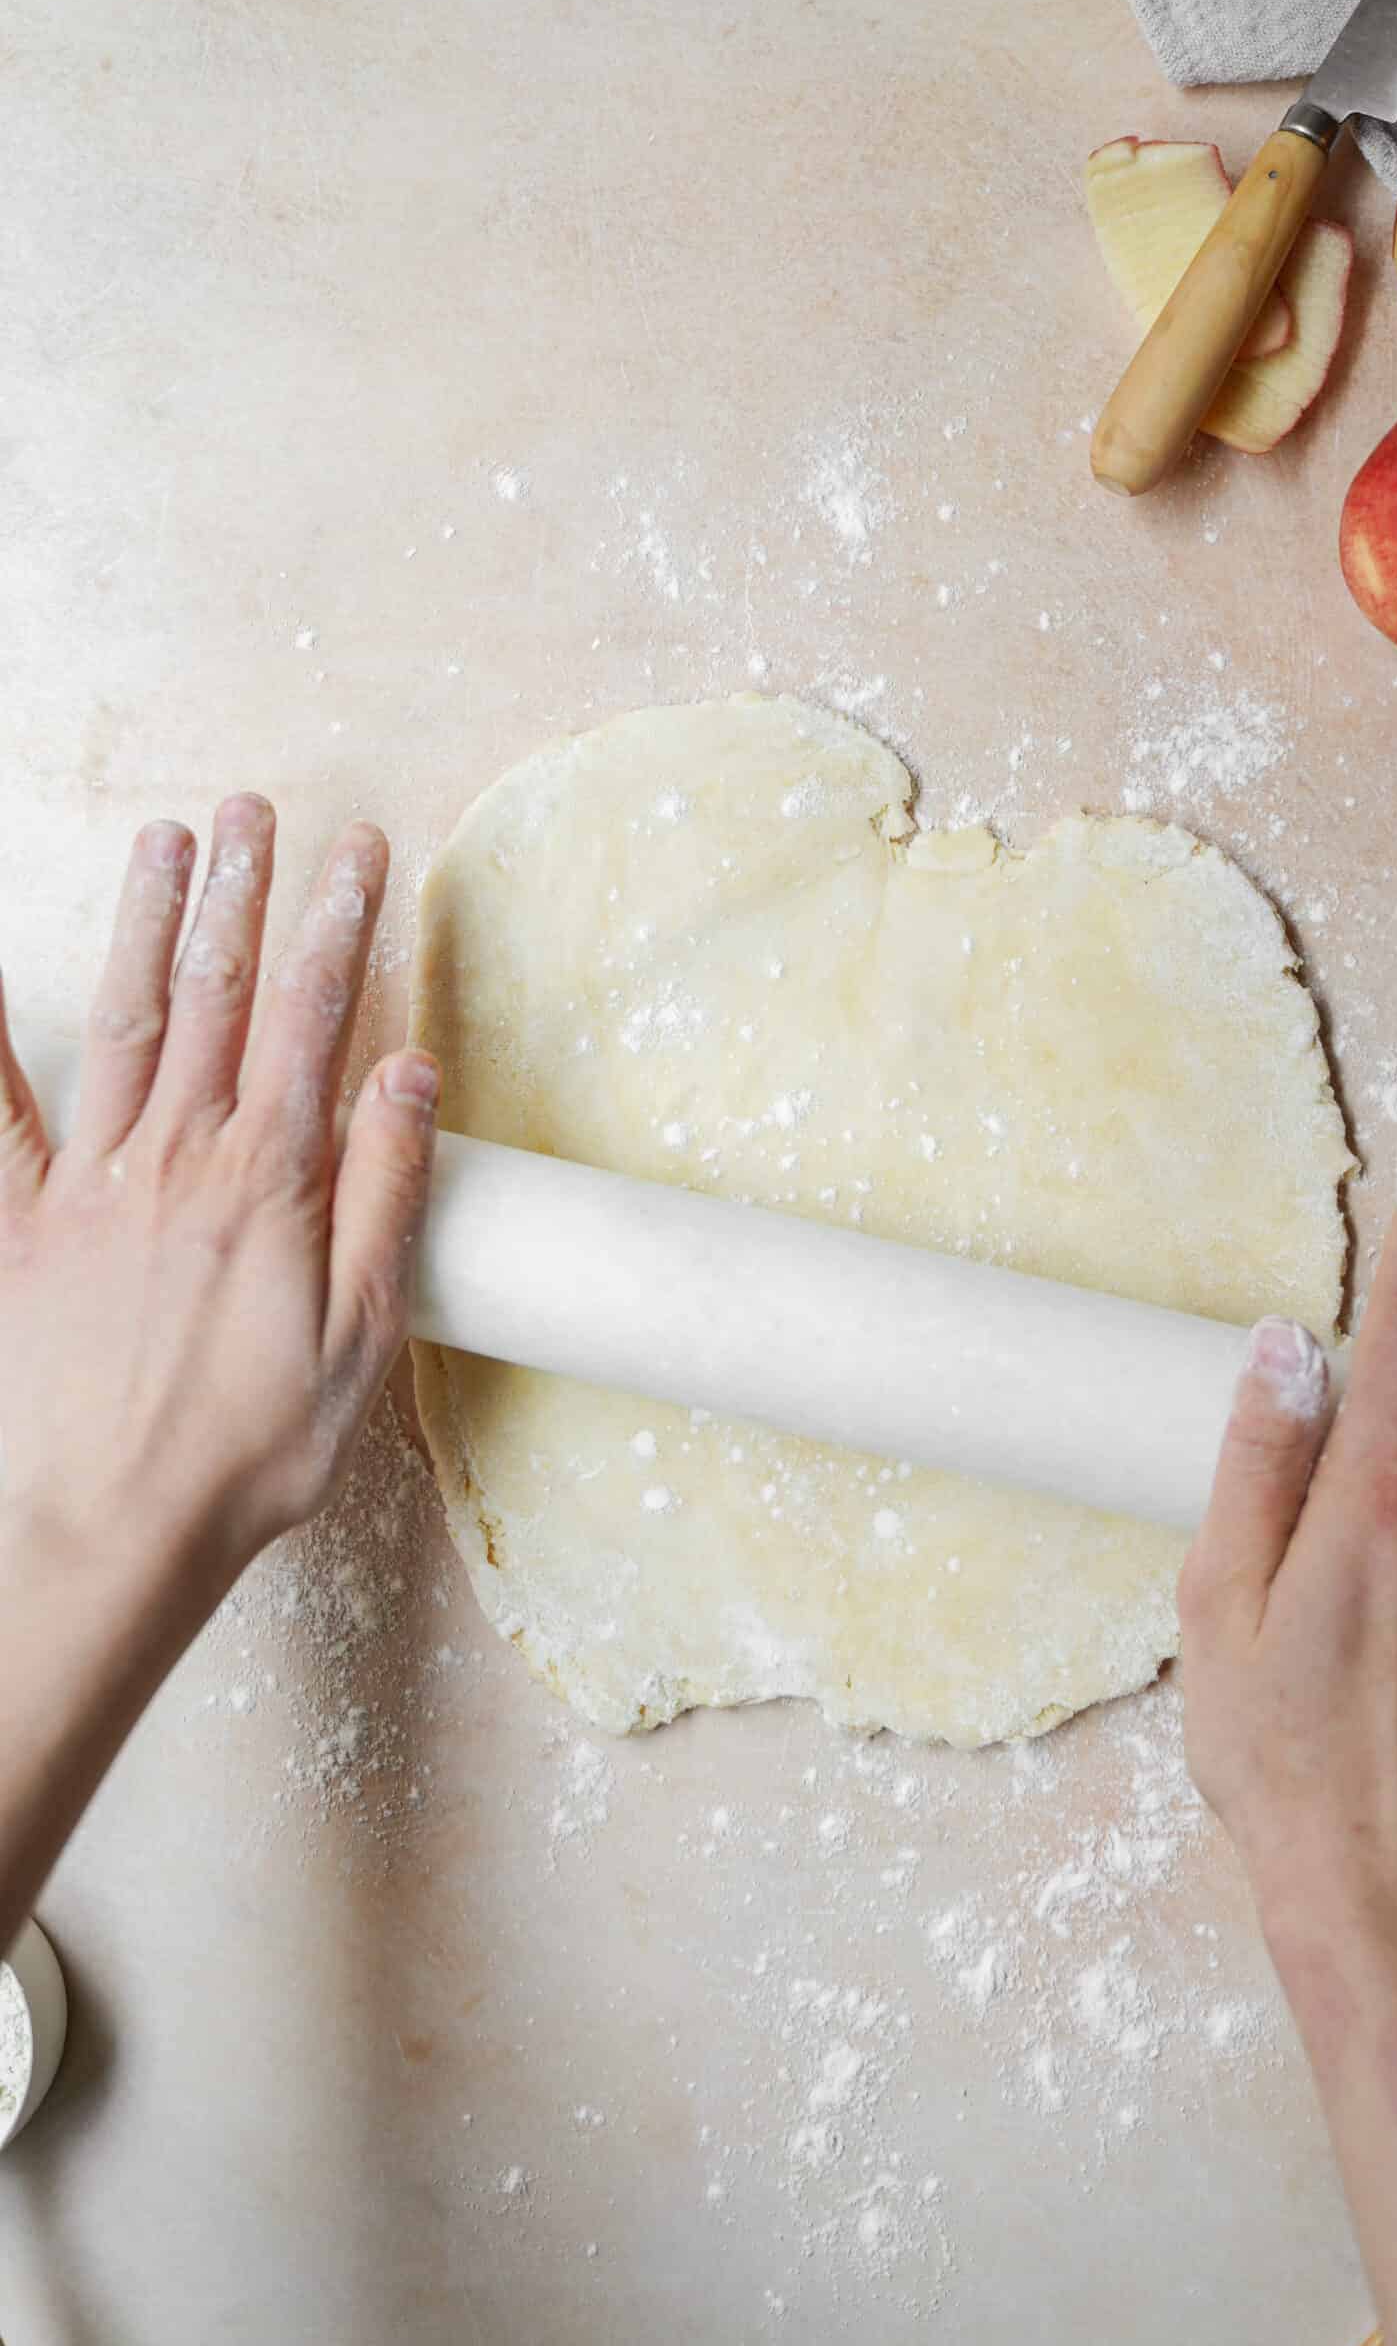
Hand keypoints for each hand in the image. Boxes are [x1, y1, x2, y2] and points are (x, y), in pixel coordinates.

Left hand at [0, 796, 437, 1592]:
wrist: (102, 1537)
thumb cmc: (243, 1458)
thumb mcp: (358, 1340)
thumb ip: (384, 1196)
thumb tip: (409, 1071)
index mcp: (268, 1184)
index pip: (315, 1018)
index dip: (339, 923)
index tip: (360, 848)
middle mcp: (176, 1162)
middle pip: (218, 997)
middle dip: (239, 892)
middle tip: (251, 808)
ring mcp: (88, 1188)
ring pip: (126, 1025)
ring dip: (147, 925)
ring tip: (163, 841)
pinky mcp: (18, 1229)